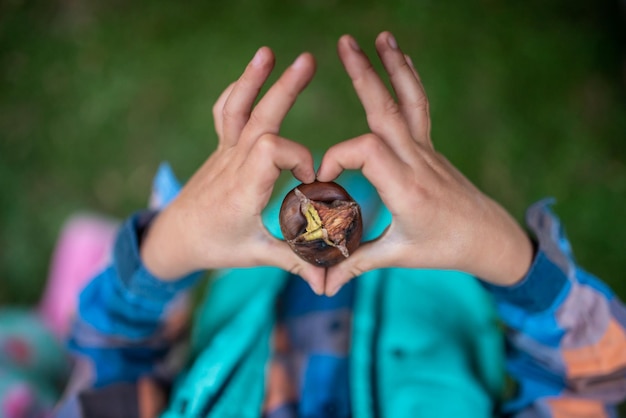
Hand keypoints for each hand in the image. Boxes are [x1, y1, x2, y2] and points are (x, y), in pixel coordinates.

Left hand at [141, 47, 325, 291]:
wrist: (175, 237)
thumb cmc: (217, 246)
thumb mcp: (256, 256)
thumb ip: (295, 263)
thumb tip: (328, 284)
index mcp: (244, 189)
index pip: (272, 150)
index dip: (299, 156)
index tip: (310, 180)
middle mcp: (233, 164)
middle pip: (259, 117)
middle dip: (285, 89)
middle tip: (308, 60)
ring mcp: (224, 152)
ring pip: (238, 108)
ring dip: (254, 79)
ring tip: (269, 53)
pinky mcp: (221, 148)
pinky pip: (226, 113)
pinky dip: (237, 91)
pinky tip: (254, 72)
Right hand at [317, 32, 533, 294]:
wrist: (487, 236)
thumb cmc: (442, 248)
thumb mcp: (397, 256)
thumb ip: (355, 264)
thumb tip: (321, 285)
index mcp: (406, 188)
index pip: (364, 152)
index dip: (336, 158)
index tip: (322, 180)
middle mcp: (416, 161)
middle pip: (386, 110)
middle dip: (363, 75)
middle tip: (343, 44)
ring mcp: (426, 150)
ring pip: (407, 100)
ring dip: (392, 66)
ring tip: (378, 37)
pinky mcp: (429, 147)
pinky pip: (419, 107)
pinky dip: (409, 79)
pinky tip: (400, 57)